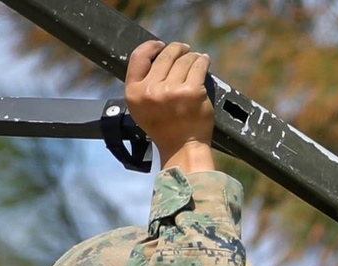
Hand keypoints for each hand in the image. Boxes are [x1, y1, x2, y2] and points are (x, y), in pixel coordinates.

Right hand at [125, 40, 214, 171]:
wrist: (183, 148)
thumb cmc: (164, 128)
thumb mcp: (140, 108)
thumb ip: (143, 85)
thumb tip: (157, 58)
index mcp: (134, 92)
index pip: (138, 57)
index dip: (151, 47)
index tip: (160, 45)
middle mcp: (152, 90)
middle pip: (165, 57)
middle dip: (176, 50)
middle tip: (184, 49)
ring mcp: (173, 91)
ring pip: (183, 60)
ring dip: (191, 56)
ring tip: (195, 57)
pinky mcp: (193, 93)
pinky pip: (198, 67)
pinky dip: (202, 61)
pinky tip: (203, 60)